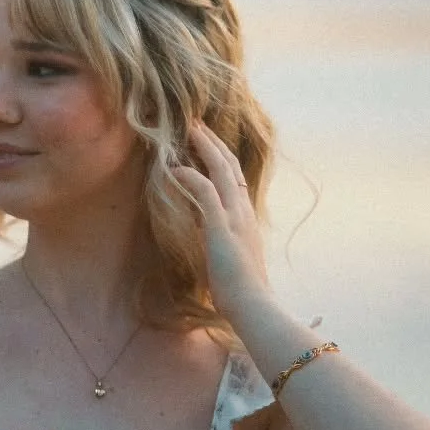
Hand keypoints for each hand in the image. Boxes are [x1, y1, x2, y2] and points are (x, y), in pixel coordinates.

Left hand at [171, 124, 269, 320]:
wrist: (254, 306)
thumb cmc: (241, 292)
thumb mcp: (231, 261)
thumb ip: (223, 245)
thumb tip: (211, 240)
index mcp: (247, 219)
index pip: (236, 180)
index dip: (222, 159)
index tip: (207, 143)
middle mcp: (245, 212)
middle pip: (231, 166)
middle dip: (213, 143)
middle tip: (197, 124)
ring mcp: (236, 216)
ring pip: (222, 170)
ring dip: (205, 147)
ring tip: (189, 129)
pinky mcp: (223, 225)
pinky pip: (206, 191)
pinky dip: (190, 176)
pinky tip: (174, 168)